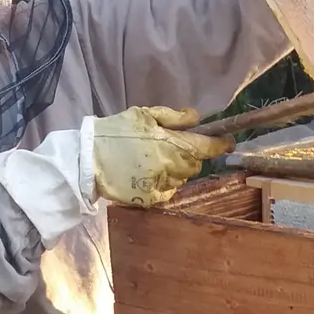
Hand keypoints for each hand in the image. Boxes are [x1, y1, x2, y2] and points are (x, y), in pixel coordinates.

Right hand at [92, 106, 234, 207]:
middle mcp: (169, 166)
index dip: (219, 144)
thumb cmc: (114, 132)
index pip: (205, 147)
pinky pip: (168, 190)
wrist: (86, 159)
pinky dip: (164, 183)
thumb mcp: (143, 115)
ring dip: (176, 169)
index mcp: (169, 143)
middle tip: (171, 147)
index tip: (227, 142)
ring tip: (156, 160)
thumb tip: (197, 118)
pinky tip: (148, 173)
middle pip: (194, 164)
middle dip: (189, 155)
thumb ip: (173, 117)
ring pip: (181, 177)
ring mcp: (160, 184)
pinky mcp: (150, 199)